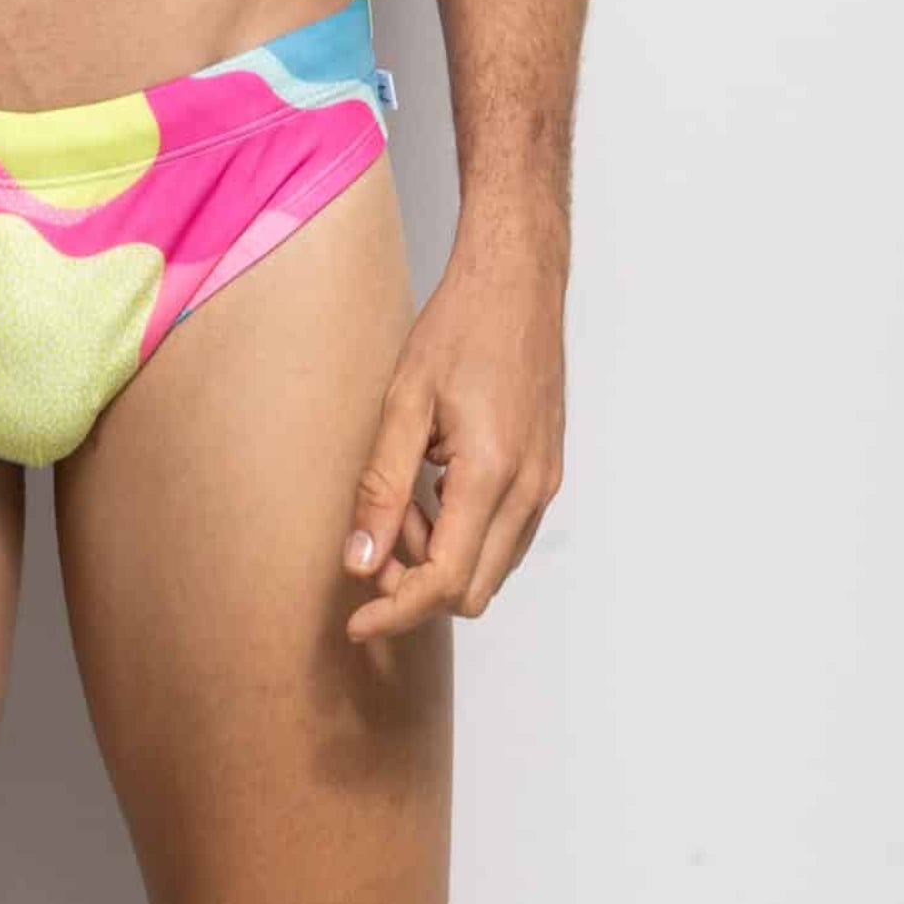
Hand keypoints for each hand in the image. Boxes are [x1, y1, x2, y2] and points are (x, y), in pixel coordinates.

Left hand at [340, 225, 566, 642]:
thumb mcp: (404, 401)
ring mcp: (546, 483)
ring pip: (491, 567)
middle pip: (472, 590)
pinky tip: (432, 487)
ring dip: (440, 557)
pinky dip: (464, 534)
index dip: (395, 611)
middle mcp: (530, 489)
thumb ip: (381, 485)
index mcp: (492, 473)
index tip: (356, 622)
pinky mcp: (547, 473)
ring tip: (401, 497)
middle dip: (416, 584)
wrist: (517, 281)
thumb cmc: (460, 326)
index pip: (444, 581)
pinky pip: (506, 536)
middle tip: (374, 538)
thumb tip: (360, 561)